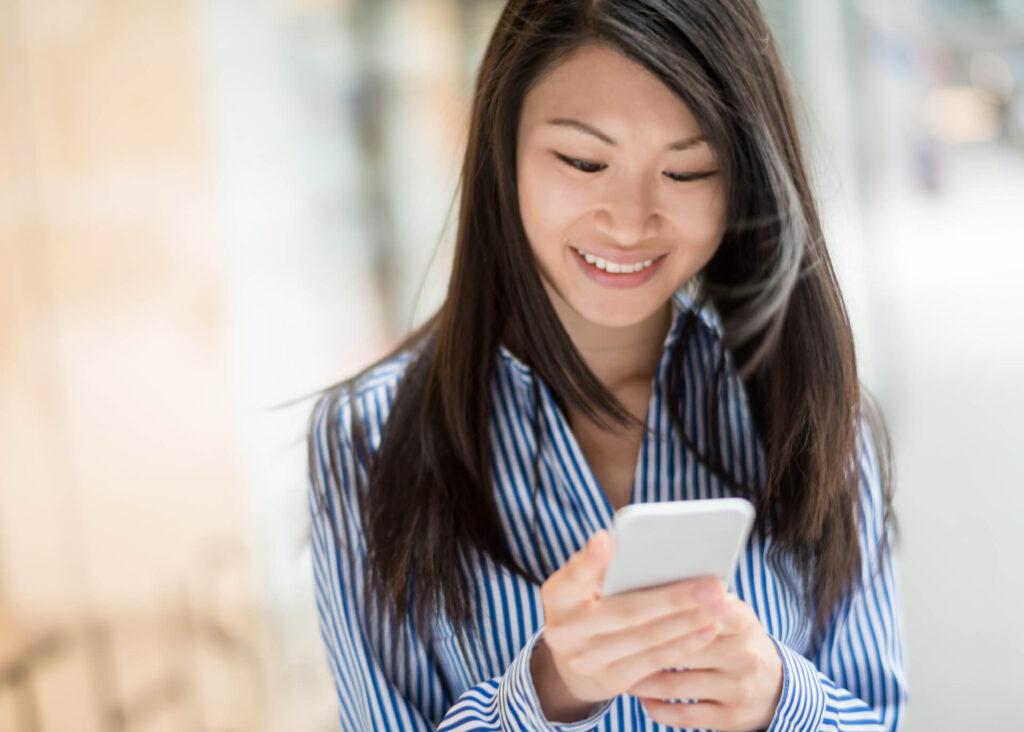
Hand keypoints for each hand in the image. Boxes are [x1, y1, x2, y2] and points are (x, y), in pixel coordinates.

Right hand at [531, 529, 727, 721]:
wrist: (571, 663)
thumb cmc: (587, 606)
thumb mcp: (582, 586)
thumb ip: (605, 570)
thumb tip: (649, 549)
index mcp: (557, 596)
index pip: (573, 575)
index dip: (590, 560)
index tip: (608, 539)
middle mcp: (565, 630)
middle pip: (625, 612)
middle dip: (673, 598)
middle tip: (712, 584)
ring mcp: (586, 660)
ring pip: (646, 638)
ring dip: (688, 621)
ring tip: (720, 604)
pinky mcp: (610, 682)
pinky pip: (654, 661)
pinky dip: (684, 643)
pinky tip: (708, 628)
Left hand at [626, 592, 783, 730]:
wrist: (775, 690)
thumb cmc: (737, 641)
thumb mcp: (734, 616)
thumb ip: (704, 601)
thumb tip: (657, 582)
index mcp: (743, 623)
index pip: (715, 611)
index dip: (690, 607)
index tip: (659, 602)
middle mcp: (744, 656)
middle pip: (686, 648)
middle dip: (646, 645)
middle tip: (612, 640)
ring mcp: (737, 690)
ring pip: (677, 685)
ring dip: (642, 680)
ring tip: (618, 669)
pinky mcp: (728, 718)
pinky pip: (683, 715)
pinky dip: (657, 707)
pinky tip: (641, 698)